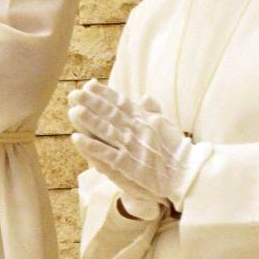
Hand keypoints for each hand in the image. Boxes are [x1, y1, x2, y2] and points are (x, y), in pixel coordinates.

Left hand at [68, 80, 205, 208]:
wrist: (185, 173)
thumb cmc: (175, 149)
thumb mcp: (165, 125)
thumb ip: (152, 110)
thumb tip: (144, 95)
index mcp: (144, 119)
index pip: (121, 102)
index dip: (105, 93)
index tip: (89, 84)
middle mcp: (137, 130)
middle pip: (111, 113)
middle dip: (92, 103)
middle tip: (74, 94)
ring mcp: (132, 147)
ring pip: (107, 131)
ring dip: (89, 120)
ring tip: (73, 110)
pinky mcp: (128, 165)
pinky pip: (106, 154)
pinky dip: (92, 146)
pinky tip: (77, 139)